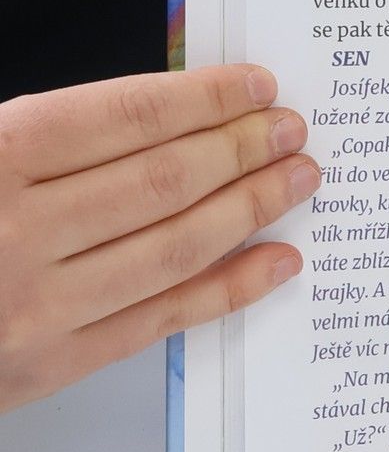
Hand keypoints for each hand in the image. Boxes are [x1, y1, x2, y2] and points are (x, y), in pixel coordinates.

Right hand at [0, 65, 319, 411]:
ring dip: (251, 207)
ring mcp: (33, 308)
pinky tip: (276, 260)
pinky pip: (160, 321)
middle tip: (291, 126)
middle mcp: (12, 235)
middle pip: (162, 179)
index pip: (124, 117)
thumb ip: (43, 131)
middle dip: (242, 147)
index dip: (203, 96)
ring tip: (297, 177)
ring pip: (174, 247)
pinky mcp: (46, 367)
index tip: (254, 84)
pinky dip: (230, 289)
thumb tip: (159, 109)